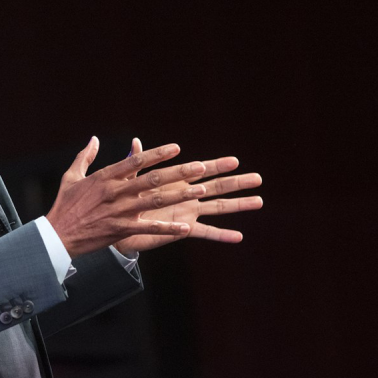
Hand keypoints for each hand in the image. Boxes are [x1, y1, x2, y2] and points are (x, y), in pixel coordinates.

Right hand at [46, 137, 212, 257]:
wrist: (57, 235)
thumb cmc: (64, 204)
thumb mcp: (71, 176)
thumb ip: (85, 156)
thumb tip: (93, 138)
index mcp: (105, 177)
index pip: (135, 161)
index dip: (157, 153)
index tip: (176, 148)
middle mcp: (115, 192)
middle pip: (152, 179)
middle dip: (178, 172)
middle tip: (200, 166)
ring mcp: (119, 211)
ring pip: (155, 201)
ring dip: (180, 195)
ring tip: (200, 190)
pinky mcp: (121, 229)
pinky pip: (148, 228)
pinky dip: (167, 228)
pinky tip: (184, 228)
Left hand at [114, 138, 262, 254]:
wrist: (118, 225)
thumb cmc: (126, 200)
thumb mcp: (131, 179)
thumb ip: (137, 162)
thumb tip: (135, 141)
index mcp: (177, 180)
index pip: (202, 169)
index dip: (218, 165)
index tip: (235, 161)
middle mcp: (187, 195)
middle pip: (217, 186)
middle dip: (237, 182)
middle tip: (258, 178)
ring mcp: (188, 212)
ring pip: (218, 207)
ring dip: (238, 204)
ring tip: (259, 201)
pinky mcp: (183, 229)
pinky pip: (206, 232)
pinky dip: (222, 235)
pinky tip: (239, 237)